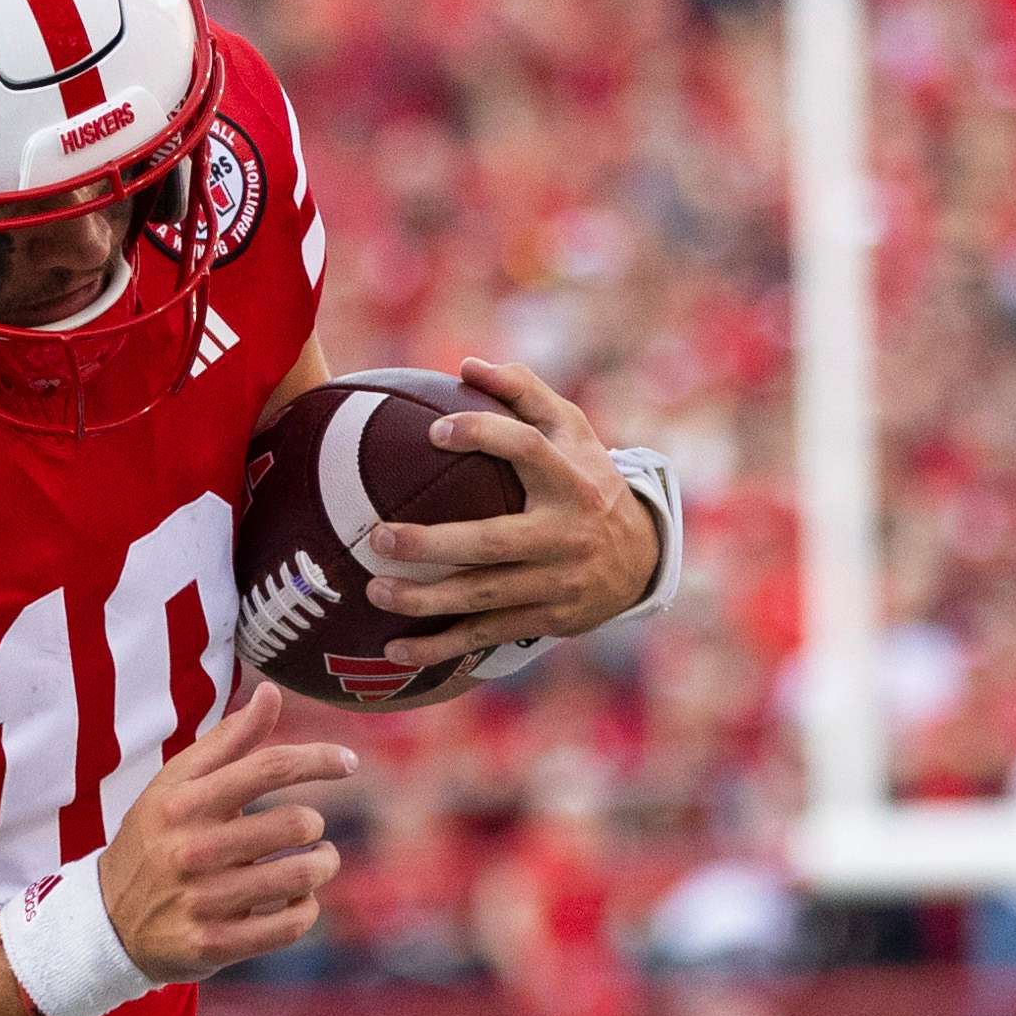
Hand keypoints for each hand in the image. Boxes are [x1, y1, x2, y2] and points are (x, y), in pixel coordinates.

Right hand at [98, 687, 351, 982]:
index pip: (268, 768)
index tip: (348, 763)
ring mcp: (202, 900)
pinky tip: (297, 900)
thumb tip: (270, 692)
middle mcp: (191, 850)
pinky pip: (289, 925)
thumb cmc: (156, 840)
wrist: (106, 922)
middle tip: (310, 831)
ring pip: (300, 876)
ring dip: (322, 866)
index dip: (319, 760)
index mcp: (185, 802)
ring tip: (317, 863)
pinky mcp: (213, 944)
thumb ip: (228, 740)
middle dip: (314, 826)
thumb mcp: (177, 784)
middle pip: (294, 824)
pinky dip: (305, 909)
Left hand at [358, 355, 669, 665]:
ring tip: (374, 591)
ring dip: (426, 600)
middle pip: (492, 542)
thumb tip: (468, 364)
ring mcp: (557, 582)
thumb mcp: (572, 431)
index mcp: (570, 479)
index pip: (526, 449)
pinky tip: (395, 651)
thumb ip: (525, 392)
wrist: (641, 558)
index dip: (482, 435)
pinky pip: (487, 635)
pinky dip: (441, 647)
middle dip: (432, 544)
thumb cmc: (587, 481)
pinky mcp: (547, 618)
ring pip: (484, 596)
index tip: (434, 432)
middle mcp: (566, 533)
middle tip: (378, 537)